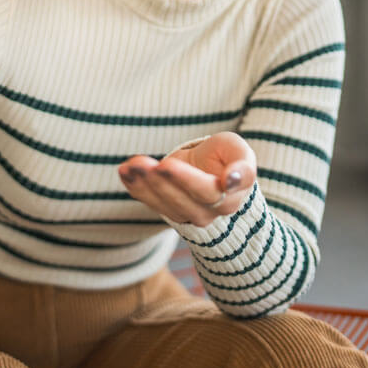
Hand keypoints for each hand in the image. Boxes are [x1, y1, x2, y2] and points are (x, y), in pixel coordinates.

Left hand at [118, 132, 257, 225]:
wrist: (213, 168)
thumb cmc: (227, 156)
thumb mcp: (239, 152)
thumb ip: (243, 166)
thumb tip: (231, 181)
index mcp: (229, 197)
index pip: (208, 192)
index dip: (187, 180)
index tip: (167, 166)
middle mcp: (209, 212)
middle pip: (182, 200)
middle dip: (161, 181)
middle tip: (144, 164)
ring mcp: (186, 215)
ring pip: (164, 203)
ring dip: (144, 184)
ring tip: (132, 165)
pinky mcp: (167, 209)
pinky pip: (149, 201)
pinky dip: (135, 187)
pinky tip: (125, 171)